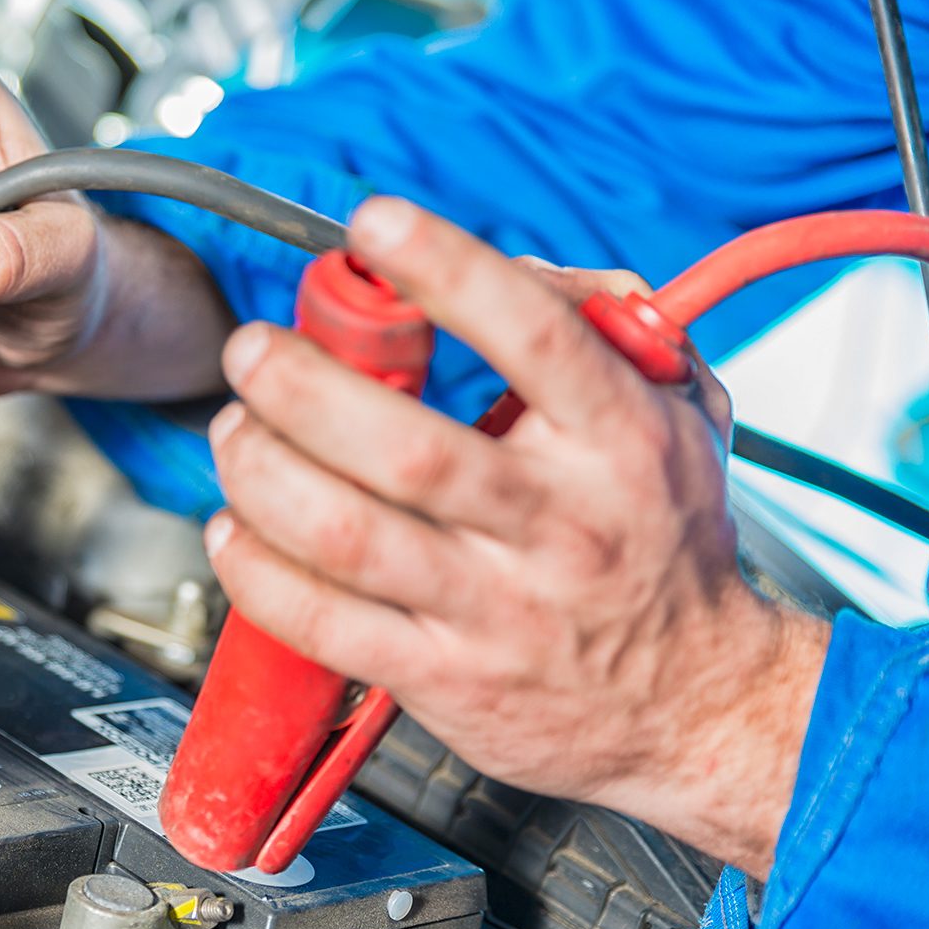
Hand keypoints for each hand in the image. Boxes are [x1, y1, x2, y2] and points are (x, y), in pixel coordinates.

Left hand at [203, 197, 830, 877]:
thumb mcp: (680, 415)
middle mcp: (557, 526)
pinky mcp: (443, 678)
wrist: (696, 704)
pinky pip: (324, 623)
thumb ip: (604, 325)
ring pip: (346, 535)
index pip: (534, 338)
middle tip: (251, 349)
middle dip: (300, 386)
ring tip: (233, 430)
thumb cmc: (663, 544)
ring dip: (261, 471)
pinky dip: (257, 570)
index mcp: (618, 441)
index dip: (445, 269)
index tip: (374, 225)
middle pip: (405, 447)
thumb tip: (505, 261)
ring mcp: (496, 610)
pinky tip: (234, 528)